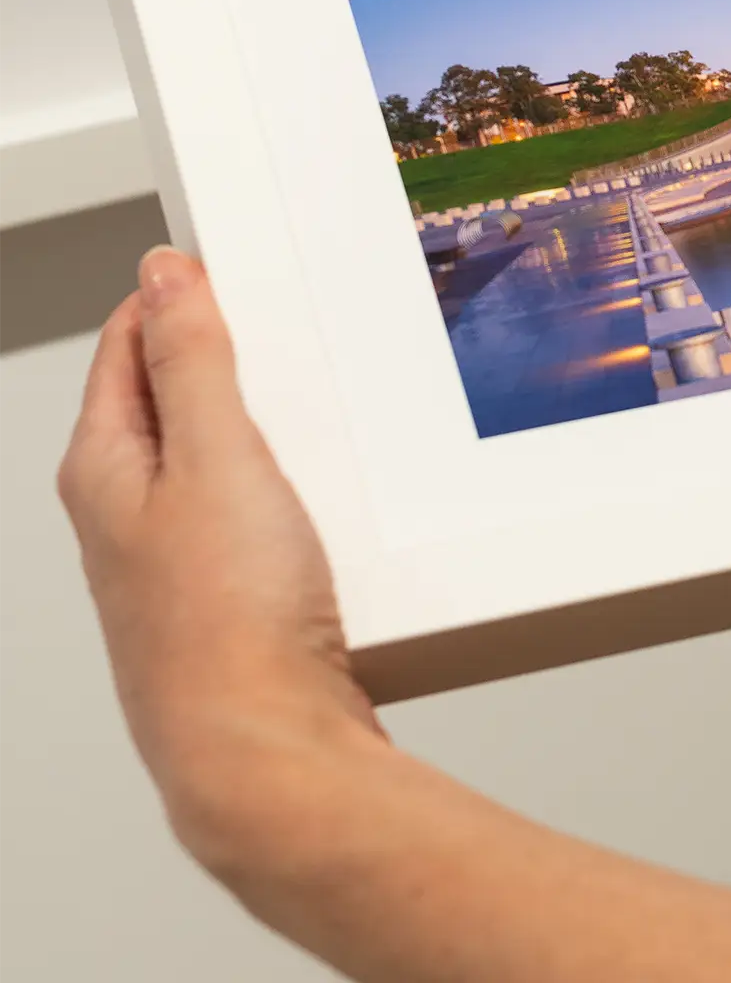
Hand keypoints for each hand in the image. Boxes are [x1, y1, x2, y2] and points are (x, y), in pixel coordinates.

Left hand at [57, 247, 384, 868]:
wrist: (265, 752)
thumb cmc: (227, 626)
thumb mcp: (214, 457)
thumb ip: (190, 360)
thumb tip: (163, 275)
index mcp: (103, 468)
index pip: (126, 347)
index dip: (180, 299)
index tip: (238, 269)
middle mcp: (128, 514)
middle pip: (176, 399)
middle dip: (235, 361)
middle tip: (293, 337)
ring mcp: (179, 560)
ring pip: (224, 459)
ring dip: (273, 431)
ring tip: (321, 423)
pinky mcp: (234, 598)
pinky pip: (261, 513)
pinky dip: (297, 487)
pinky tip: (336, 498)